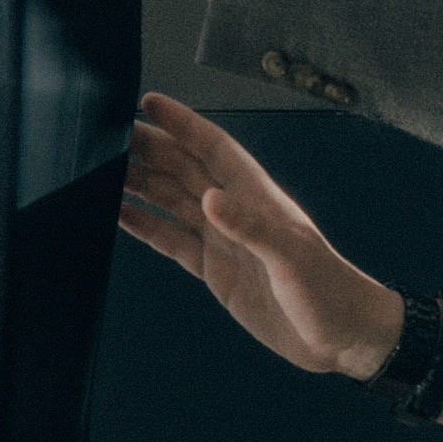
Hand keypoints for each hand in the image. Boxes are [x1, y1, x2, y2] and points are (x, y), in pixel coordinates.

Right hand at [119, 95, 403, 381]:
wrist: (340, 338)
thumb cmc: (329, 291)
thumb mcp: (291, 257)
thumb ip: (250, 227)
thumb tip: (209, 198)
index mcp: (257, 197)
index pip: (214, 148)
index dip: (183, 124)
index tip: (149, 103)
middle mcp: (236, 212)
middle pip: (185, 170)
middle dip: (150, 149)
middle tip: (108, 135)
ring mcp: (223, 240)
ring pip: (173, 201)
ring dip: (142, 184)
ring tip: (102, 170)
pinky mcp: (215, 271)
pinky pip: (172, 241)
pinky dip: (145, 226)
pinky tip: (119, 214)